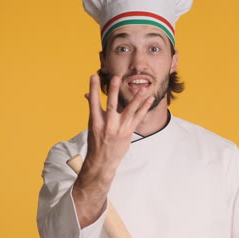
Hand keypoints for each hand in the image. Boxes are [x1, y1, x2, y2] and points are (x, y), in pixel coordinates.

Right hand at [72, 74, 153, 226]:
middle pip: (111, 105)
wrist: (102, 161)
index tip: (94, 76)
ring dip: (136, 99)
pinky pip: (138, 117)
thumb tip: (88, 94)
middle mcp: (107, 125)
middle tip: (116, 78)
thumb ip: (94, 109)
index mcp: (95, 121)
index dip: (93, 89)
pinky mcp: (128, 132)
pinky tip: (149, 99)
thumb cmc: (96, 141)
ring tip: (142, 89)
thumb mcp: (92, 125)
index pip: (93, 102)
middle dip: (113, 91)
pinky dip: (144, 108)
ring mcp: (119, 129)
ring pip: (129, 111)